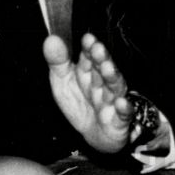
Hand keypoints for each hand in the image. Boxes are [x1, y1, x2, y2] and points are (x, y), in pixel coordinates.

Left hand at [43, 32, 134, 153]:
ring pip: (114, 88)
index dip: (88, 48)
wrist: (95, 135)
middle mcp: (102, 84)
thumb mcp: (62, 82)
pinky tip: (122, 103)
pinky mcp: (120, 121)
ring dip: (112, 78)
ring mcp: (112, 101)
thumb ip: (57, 62)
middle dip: (101, 59)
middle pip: (102, 69)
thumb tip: (51, 40)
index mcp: (87, 72)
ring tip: (108, 68)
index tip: (87, 39)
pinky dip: (124, 109)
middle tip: (98, 49)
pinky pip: (123, 115)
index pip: (88, 57)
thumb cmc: (80, 104)